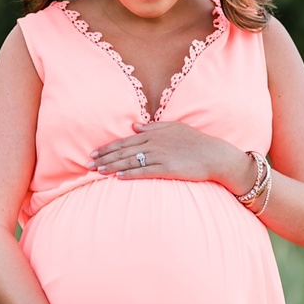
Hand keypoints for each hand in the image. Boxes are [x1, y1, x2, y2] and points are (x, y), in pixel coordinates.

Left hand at [88, 122, 254, 193]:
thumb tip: (133, 126)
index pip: (125, 141)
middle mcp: (154, 144)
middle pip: (124, 151)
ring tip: (98, 171)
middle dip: (105, 157)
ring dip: (113, 166)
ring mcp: (160, 156)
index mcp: (154, 134)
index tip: (94, 153)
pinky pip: (144, 172)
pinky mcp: (167, 168)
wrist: (214, 155)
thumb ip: (152, 127)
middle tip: (88, 163)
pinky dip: (130, 173)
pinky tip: (118, 177)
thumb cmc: (195, 142)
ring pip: (131, 161)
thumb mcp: (174, 128)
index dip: (108, 148)